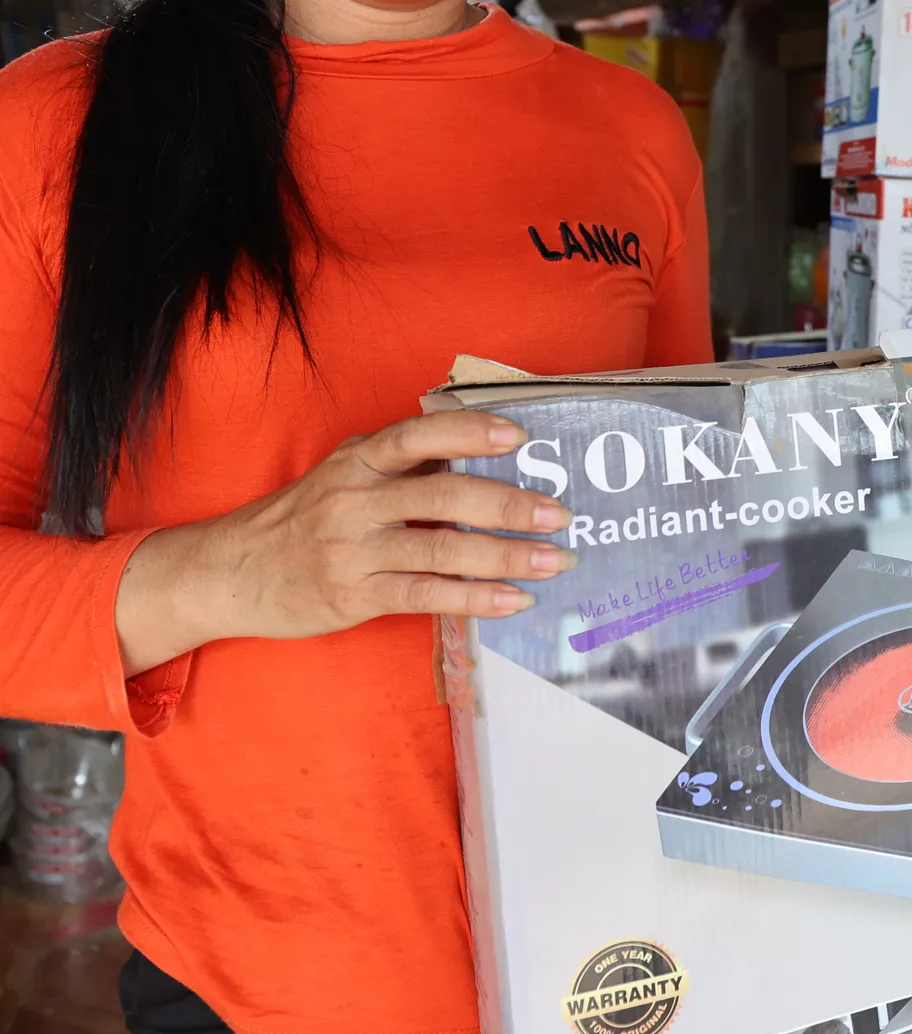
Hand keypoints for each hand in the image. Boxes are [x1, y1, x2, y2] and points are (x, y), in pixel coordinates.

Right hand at [117, 411, 571, 674]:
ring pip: (442, 550)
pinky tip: (514, 600)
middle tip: (560, 513)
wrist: (228, 573)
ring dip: (506, 556)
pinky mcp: (352, 596)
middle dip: (509, 505)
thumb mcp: (343, 472)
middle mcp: (355, 499)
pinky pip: (426, 596)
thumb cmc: (301, 517)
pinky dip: (476, 598)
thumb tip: (480, 445)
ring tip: (554, 560)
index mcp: (358, 460)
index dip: (469, 432)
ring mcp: (352, 550)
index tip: (519, 437)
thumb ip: (402, 461)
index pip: (418, 435)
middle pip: (443, 496)